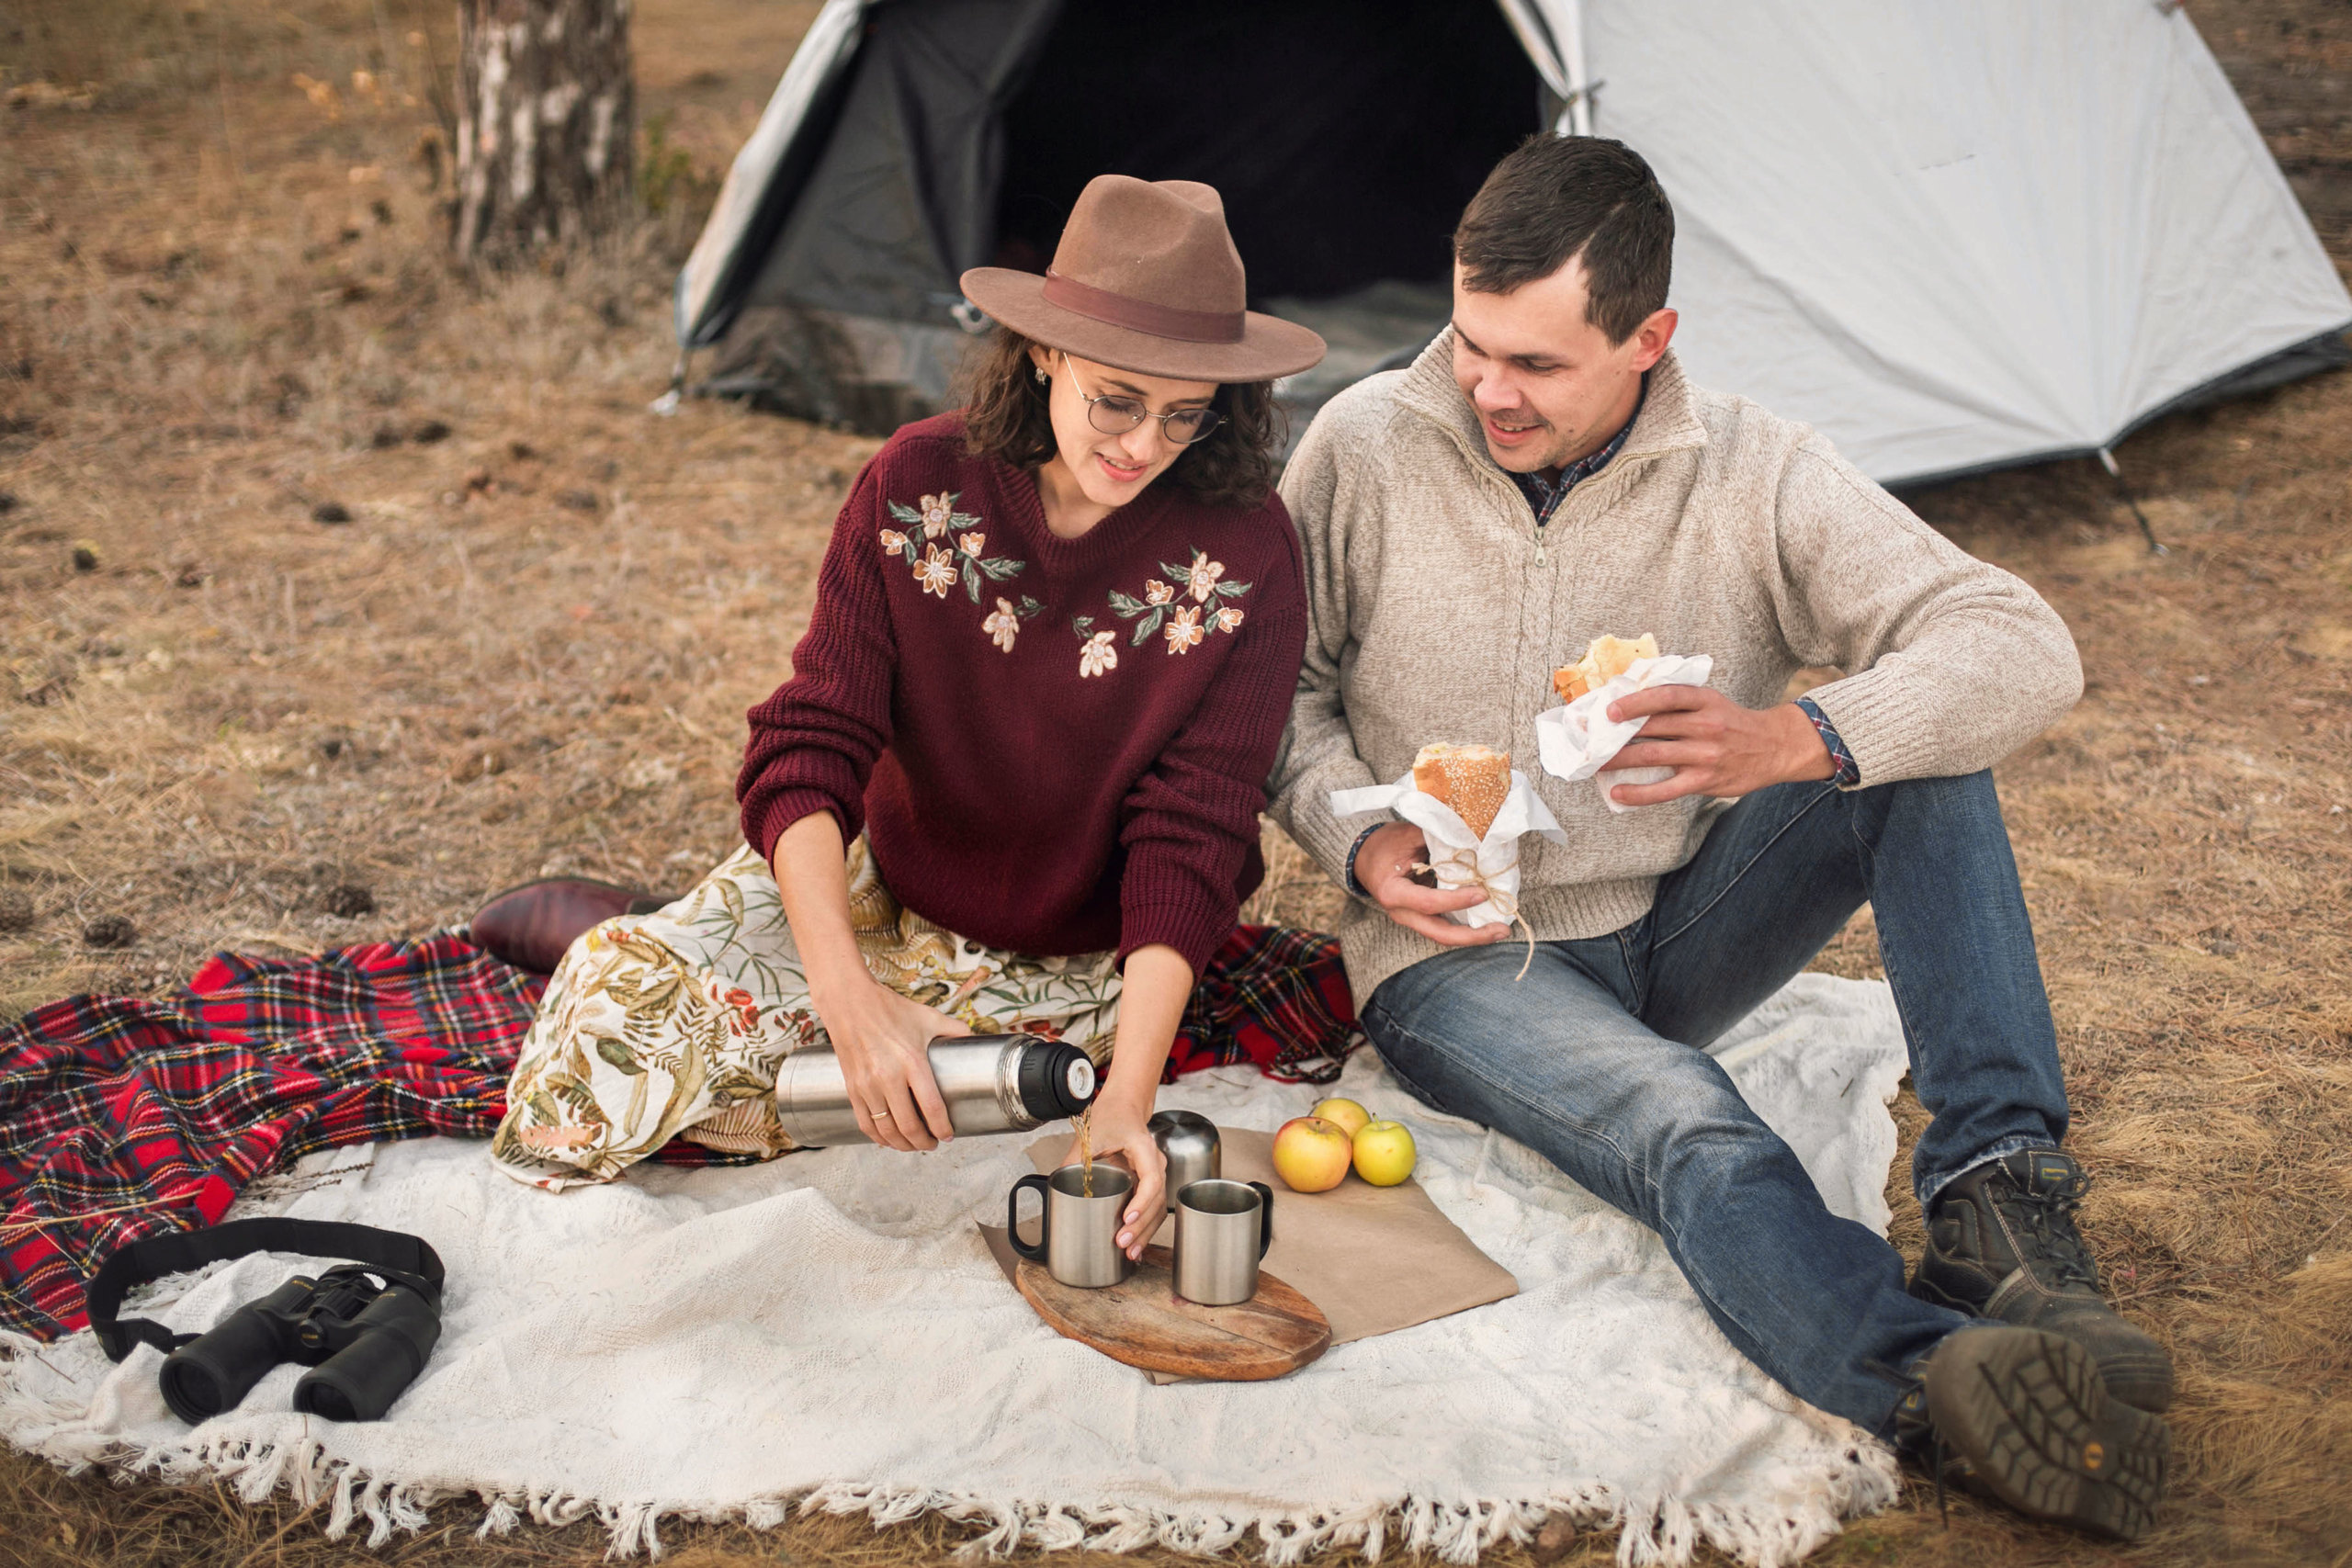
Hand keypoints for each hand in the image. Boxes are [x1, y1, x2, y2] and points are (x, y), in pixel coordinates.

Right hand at [807, 974, 971, 1151]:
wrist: (848, 1002)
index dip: (942, 1128)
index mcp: (911, 1062)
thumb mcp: (927, 1017)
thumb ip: (954, 1029)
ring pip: (886, 1130)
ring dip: (902, 1145)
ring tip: (914, 1145)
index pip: (931, 1107)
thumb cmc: (889, 1009)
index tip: (948, 1135)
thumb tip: (975, 1038)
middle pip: (908, 1125)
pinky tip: (888, 1140)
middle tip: (933, 1144)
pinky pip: (865, 1123)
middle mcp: (887, 1077)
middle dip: (924, 1142)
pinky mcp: (852, 1088)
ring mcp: (867, 1085)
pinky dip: (878, 1138)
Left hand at [1062, 1092, 1165, 1258]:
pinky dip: (1146, 1227)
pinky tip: (1136, 1244)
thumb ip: (1074, 1161)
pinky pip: (1153, 1207)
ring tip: (1130, 1252)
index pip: (1151, 1179)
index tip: (1126, 1218)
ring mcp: (1156, 1172)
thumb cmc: (1110, 1116)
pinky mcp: (1150, 1182)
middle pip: (1157, 1200)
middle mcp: (1155, 1162)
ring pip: (1158, 1207)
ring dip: (1146, 1232)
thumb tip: (1056, 1187)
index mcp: (1144, 1149)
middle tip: (1123, 1243)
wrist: (1124, 1106)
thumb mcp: (1089, 1136)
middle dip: (1141, 1225)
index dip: (1141, 1201)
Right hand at [1350, 820, 1509, 947]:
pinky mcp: (1420, 918)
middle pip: (1440, 934)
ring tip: (1500, 929)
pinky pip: (1444, 927)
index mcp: (1393, 893)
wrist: (1365, 858)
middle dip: (1472, 936)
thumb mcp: (1407, 836)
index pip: (1429, 903)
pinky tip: (1486, 922)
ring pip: (1443, 936)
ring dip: (1473, 936)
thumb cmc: (1385, 845)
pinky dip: (1466, 926)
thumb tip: (1472, 838)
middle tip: (1502, 930)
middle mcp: (1401, 913)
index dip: (1457, 900)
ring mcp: (1411, 919)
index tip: (1483, 892)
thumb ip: (1437, 839)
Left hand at [1604, 689, 1833, 806]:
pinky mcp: (1704, 780)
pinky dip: (1638, 792)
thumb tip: (1632, 699)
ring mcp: (1705, 754)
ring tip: (1595, 763)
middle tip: (1590, 738)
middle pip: (1653, 727)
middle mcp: (1705, 725)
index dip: (1636, 702)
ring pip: (1653, 756)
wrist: (1774, 747)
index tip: (1610, 710)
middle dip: (1617, 734)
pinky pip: (1665, 789)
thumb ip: (1679, 701)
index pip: (1666, 696)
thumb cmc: (1732, 723)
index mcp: (1705, 700)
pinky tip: (1618, 792)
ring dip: (1619, 760)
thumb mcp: (1711, 701)